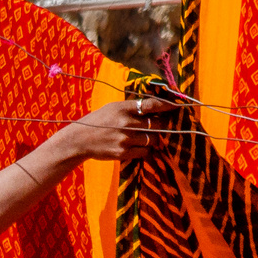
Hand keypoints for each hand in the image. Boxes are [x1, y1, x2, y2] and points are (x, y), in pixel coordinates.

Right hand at [59, 97, 176, 162]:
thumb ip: (131, 108)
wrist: (80, 140)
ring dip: (153, 139)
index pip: (151, 105)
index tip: (177, 105)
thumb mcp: (112, 108)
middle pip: (157, 124)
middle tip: (160, 126)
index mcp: (123, 108)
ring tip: (144, 137)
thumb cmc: (98, 121)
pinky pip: (145, 152)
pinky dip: (145, 149)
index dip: (166, 105)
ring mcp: (125, 139)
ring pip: (153, 139)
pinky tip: (137, 146)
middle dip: (162, 125)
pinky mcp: (124, 152)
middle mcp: (125, 123)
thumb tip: (155, 108)